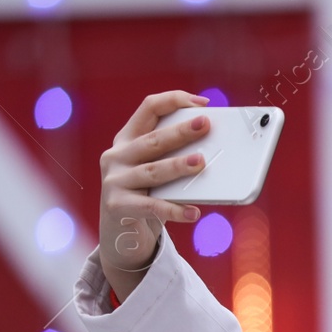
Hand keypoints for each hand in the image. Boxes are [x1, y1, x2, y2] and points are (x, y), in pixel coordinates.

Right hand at [97, 90, 210, 293]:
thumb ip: (174, 156)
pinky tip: (194, 212)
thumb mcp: (156, 168)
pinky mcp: (117, 206)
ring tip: (200, 162)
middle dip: (180, 131)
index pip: (149, 108)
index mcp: (127, 138)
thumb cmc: (148, 192)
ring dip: (177, 166)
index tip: (203, 104)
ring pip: (152, 172)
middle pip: (152, 140)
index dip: (174, 101)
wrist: (120, 230)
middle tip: (205, 124)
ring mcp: (114, 180)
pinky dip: (175, 210)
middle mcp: (116, 155)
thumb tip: (217, 151)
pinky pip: (152, 207)